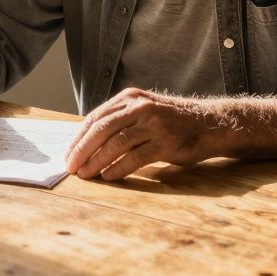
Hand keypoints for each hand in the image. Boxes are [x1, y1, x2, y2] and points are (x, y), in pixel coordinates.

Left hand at [65, 88, 215, 179]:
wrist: (208, 124)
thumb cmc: (170, 122)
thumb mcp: (143, 111)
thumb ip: (120, 120)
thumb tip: (86, 142)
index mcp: (130, 98)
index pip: (96, 117)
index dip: (79, 137)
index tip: (68, 154)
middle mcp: (140, 108)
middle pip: (102, 129)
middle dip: (82, 150)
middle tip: (71, 166)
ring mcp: (153, 124)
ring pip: (116, 144)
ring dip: (97, 161)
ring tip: (86, 174)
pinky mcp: (165, 143)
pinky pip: (135, 157)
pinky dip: (118, 168)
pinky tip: (108, 177)